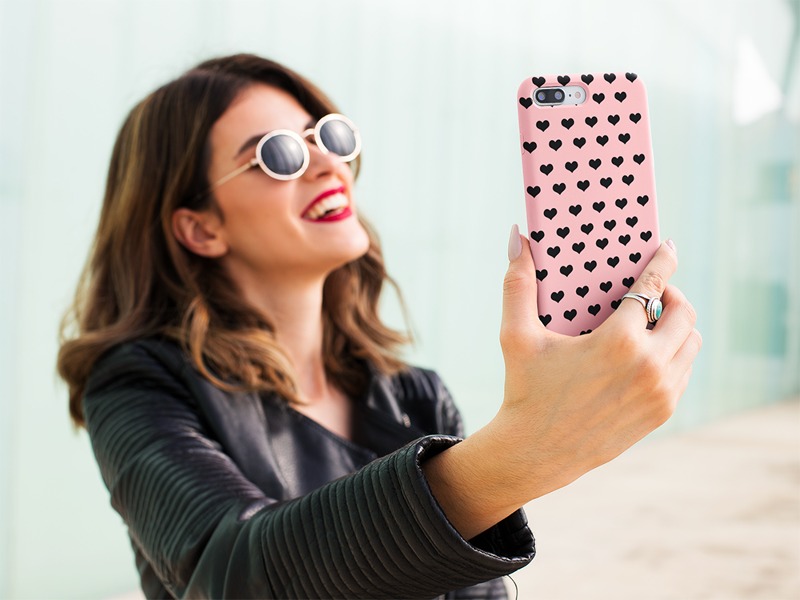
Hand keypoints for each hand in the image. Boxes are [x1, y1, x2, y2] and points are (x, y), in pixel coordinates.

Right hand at [423, 226, 700, 538]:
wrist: (536, 453)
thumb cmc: (525, 390)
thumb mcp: (517, 335)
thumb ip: (518, 282)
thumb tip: (516, 236)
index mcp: (618, 342)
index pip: (653, 287)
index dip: (663, 261)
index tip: (668, 247)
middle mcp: (649, 366)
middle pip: (684, 312)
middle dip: (672, 294)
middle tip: (652, 292)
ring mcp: (660, 392)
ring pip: (691, 342)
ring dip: (678, 325)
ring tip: (653, 321)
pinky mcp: (662, 412)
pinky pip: (684, 371)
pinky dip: (674, 354)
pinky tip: (650, 352)